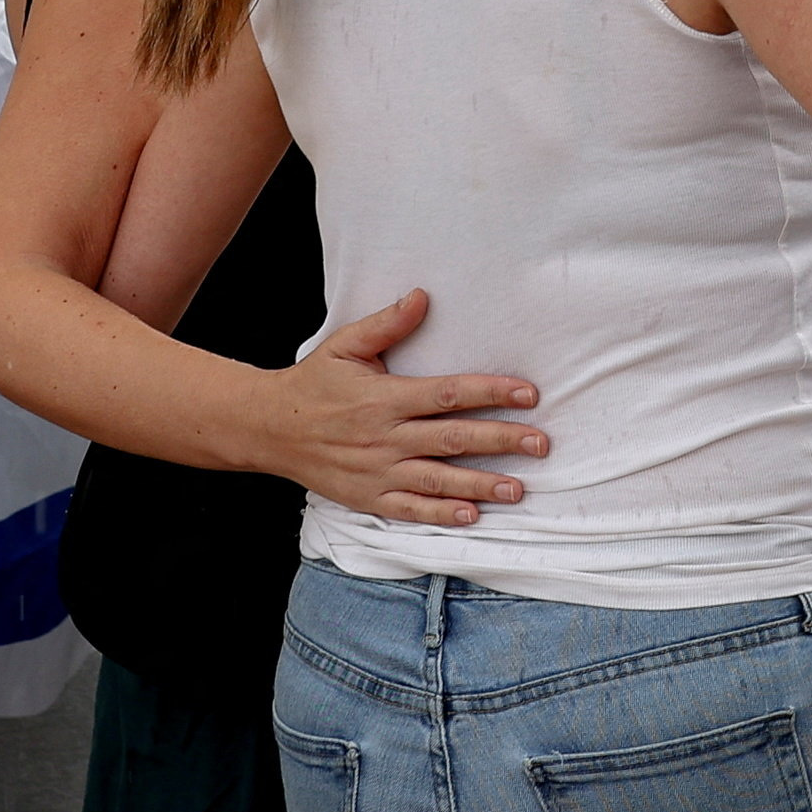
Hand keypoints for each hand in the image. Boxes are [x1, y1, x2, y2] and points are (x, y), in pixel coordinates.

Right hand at [249, 290, 549, 526]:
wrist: (269, 427)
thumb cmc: (314, 382)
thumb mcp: (345, 346)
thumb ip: (386, 323)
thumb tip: (422, 296)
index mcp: (384, 397)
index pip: (448, 394)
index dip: (491, 393)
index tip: (528, 394)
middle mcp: (385, 437)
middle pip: (453, 438)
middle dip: (501, 441)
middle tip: (542, 443)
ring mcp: (377, 471)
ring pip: (438, 479)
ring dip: (481, 484)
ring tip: (520, 488)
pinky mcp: (368, 497)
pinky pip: (411, 509)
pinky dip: (441, 514)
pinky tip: (472, 515)